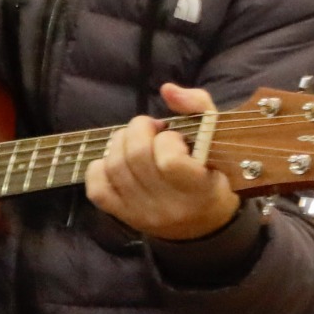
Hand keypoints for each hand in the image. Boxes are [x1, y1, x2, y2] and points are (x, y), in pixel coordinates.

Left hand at [86, 87, 240, 241]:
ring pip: (114, 168)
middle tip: (149, 129)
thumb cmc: (212, 173)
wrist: (204, 224)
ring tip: (134, 141)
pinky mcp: (122, 216)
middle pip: (135, 158)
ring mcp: (142, 213)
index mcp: (198, 188)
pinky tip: (116, 161)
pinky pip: (96, 189)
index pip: (169, 160)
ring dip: (119, 144)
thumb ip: (199, 107)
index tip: (174, 136)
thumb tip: (167, 89)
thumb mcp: (217, 140)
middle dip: (138, 131)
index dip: (166, 139)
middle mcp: (168, 206)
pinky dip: (100, 167)